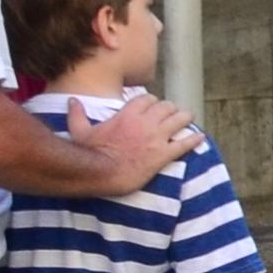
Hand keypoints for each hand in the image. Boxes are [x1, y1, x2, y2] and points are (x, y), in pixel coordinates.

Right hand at [70, 90, 201, 195]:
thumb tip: (71, 100)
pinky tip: (201, 138)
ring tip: (187, 120)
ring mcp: (156, 138)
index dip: (152, 101)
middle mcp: (145, 122)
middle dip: (170, 109)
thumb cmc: (89, 153)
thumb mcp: (80, 131)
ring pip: (179, 120)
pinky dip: (194, 140)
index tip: (153, 106)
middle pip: (167, 106)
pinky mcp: (163, 155)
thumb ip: (77, 114)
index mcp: (127, 114)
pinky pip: (184, 144)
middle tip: (172, 114)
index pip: (148, 98)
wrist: (101, 173)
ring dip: (184, 119)